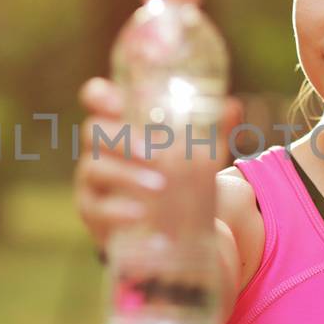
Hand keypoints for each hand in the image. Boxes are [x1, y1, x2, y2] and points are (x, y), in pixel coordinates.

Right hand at [73, 77, 242, 254]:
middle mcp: (100, 148)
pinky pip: (97, 209)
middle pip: (93, 130)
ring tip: (159, 186)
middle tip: (154, 152)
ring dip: (127, 176)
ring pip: (94, 169)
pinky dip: (118, 211)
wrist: (168, 228)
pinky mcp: (92, 212)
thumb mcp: (194, 153)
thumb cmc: (175, 177)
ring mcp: (92, 180)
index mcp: (120, 124)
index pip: (97, 97)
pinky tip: (140, 215)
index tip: (120, 100)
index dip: (101, 94)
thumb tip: (232, 107)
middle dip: (121, 139)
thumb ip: (212, 131)